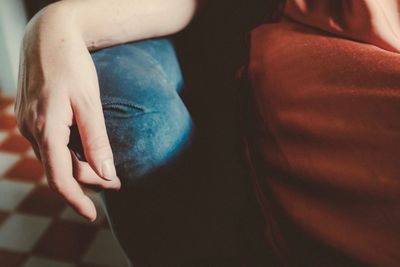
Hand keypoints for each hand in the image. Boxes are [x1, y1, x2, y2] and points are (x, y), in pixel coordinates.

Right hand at [14, 4, 120, 221]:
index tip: (92, 215)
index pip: (59, 178)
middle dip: (89, 179)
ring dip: (81, 166)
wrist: (48, 36)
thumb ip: (96, 140)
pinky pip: (52, 144)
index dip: (76, 200)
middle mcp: (32, 130)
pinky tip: (86, 152)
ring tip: (107, 169)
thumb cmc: (71, 66)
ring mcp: (29, 123)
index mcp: (45, 129)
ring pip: (56, 157)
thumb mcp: (89, 103)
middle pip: (61, 168)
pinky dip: (70, 153)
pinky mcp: (33, 117)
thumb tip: (106, 173)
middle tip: (117, 181)